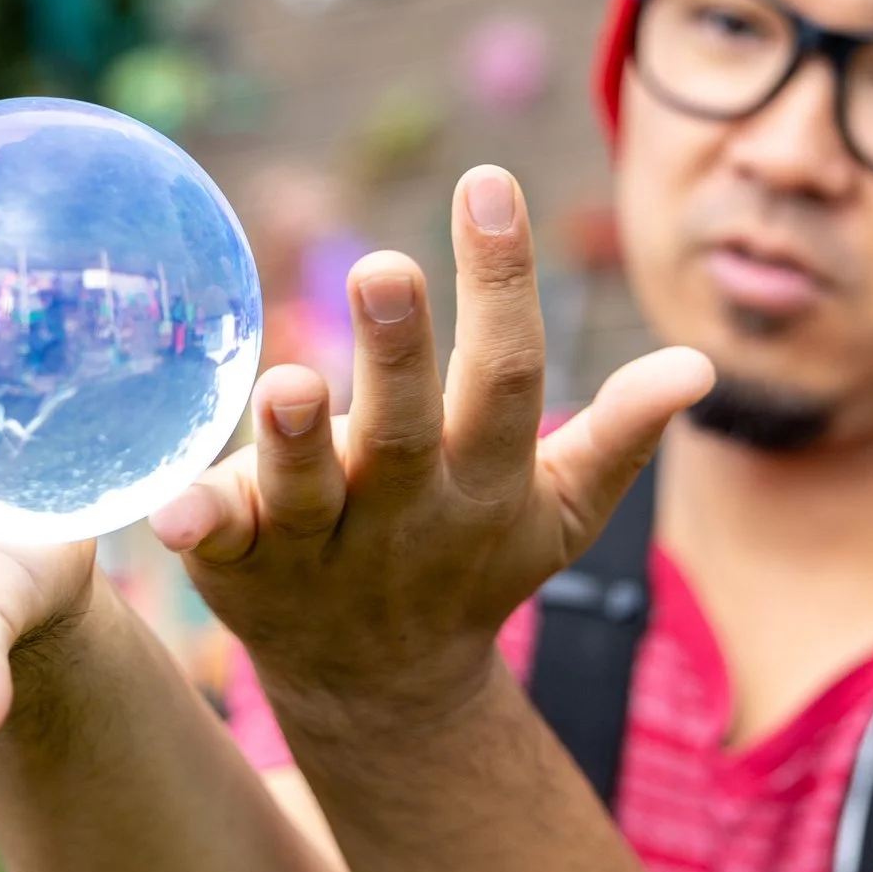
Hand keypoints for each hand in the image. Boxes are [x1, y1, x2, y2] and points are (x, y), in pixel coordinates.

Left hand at [150, 167, 712, 729]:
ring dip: (296, 440)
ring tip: (287, 381)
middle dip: (395, 350)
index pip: (506, 375)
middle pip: (404, 426)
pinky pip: (220, 544)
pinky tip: (170, 510)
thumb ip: (620, 434)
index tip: (487, 180)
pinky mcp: (244, 566)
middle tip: (379, 265)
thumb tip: (701, 365)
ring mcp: (322, 544)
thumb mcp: (559, 510)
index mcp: (486, 480)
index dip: (502, 280)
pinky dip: (197, 525)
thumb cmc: (474, 563)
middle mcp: (405, 510)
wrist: (384, 691)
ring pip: (308, 489)